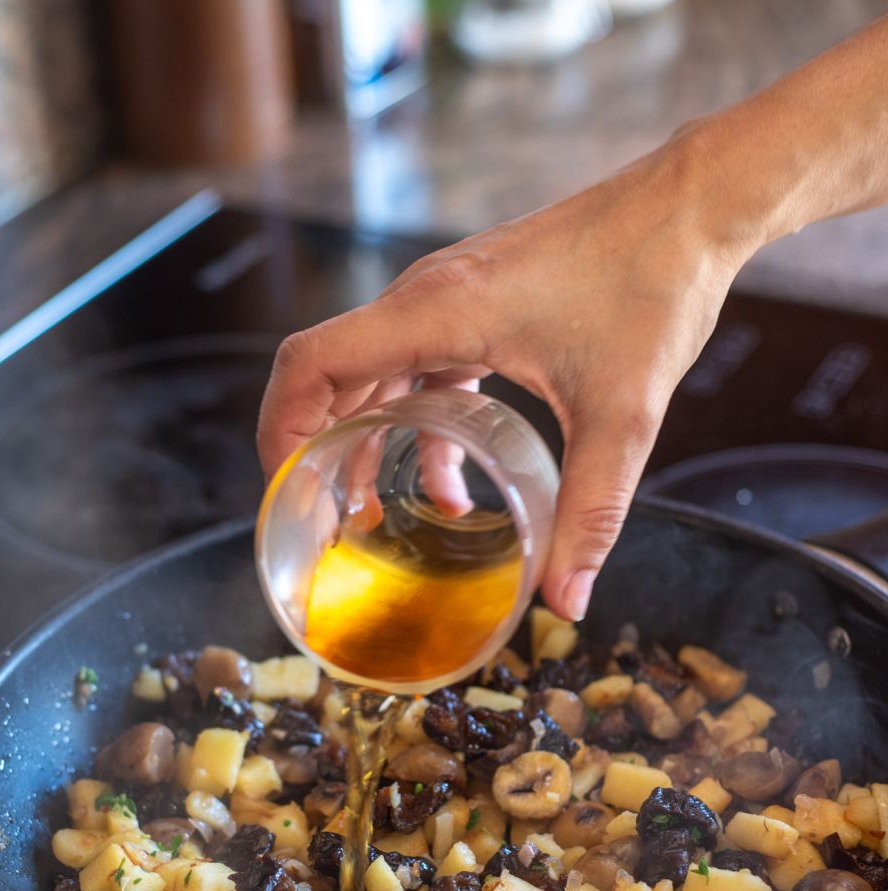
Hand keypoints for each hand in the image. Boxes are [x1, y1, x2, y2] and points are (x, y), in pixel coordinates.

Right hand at [257, 137, 751, 618]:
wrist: (691, 210)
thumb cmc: (652, 286)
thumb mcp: (621, 417)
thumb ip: (590, 513)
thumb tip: (568, 601)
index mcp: (435, 312)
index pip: (309, 363)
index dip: (279, 431)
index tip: (285, 493)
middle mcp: (425, 298)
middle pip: (329, 376)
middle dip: (317, 452)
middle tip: (325, 524)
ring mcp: (447, 299)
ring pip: (372, 376)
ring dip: (367, 443)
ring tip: (376, 516)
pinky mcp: (474, 305)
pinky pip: (417, 368)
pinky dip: (415, 425)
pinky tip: (449, 482)